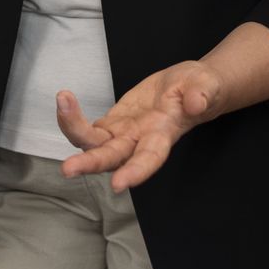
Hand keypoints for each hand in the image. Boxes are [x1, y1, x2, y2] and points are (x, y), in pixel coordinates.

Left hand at [54, 61, 224, 191]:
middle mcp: (140, 140)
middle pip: (113, 157)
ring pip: (95, 143)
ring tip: (63, 102)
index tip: (118, 184)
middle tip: (68, 169)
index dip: (136, 172)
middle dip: (90, 163)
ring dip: (74, 130)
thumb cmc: (201, 89)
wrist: (191, 88)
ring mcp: (124, 133)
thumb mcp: (206, 85)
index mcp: (164, 134)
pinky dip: (73, 117)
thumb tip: (196, 103)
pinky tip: (64, 99)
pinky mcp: (114, 122)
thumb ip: (202, 94)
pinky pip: (89, 127)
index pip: (150, 158)